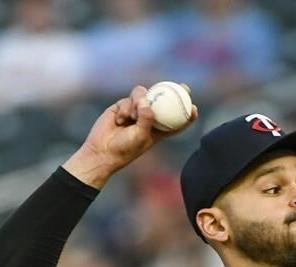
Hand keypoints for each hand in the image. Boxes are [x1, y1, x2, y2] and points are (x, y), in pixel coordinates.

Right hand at [63, 84, 197, 188]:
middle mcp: (149, 119)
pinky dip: (125, 107)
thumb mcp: (141, 136)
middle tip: (183, 87)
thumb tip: (147, 99)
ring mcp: (137, 111)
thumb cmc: (125, 148)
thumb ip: (146, 118)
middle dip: (175, 92)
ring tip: (130, 118)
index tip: (194, 108)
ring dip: (138, 103)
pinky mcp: (124, 106)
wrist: (102, 150)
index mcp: (158, 131)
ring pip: (145, 95)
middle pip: (165, 102)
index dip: (186, 115)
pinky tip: (119, 120)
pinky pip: (129, 99)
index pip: (176, 122)